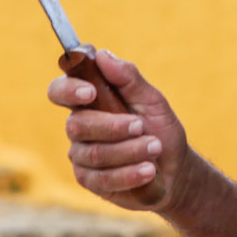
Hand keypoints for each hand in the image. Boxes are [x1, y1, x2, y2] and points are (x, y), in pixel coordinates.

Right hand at [46, 50, 187, 211]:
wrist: (176, 169)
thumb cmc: (160, 129)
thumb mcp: (152, 101)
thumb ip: (129, 78)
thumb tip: (102, 55)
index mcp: (89, 102)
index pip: (60, 90)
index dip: (68, 89)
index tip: (91, 92)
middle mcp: (79, 127)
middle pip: (77, 124)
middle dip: (112, 126)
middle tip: (141, 126)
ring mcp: (81, 155)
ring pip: (93, 153)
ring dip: (128, 150)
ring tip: (155, 148)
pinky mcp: (90, 181)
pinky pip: (102, 179)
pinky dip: (128, 174)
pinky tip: (148, 171)